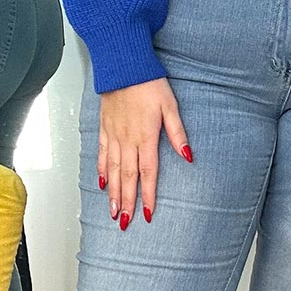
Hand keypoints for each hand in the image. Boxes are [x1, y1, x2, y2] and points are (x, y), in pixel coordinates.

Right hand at [98, 78, 189, 230]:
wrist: (123, 67)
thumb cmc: (149, 83)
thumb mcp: (171, 107)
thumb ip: (178, 134)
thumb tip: (188, 156)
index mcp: (146, 137)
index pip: (148, 172)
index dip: (148, 194)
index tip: (148, 213)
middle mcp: (127, 140)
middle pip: (127, 177)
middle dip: (127, 202)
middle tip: (125, 223)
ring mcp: (114, 136)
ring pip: (112, 170)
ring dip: (113, 193)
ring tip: (113, 212)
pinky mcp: (104, 128)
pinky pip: (102, 154)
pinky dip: (102, 171)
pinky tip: (102, 184)